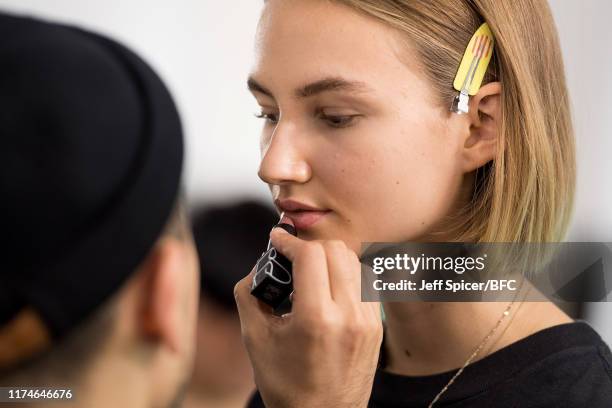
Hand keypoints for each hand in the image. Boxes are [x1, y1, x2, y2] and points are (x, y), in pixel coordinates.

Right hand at [234, 226, 382, 407]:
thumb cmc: (285, 383)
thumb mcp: (254, 338)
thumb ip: (250, 291)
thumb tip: (263, 261)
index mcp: (317, 319)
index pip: (310, 255)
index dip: (289, 241)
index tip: (276, 239)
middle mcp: (349, 316)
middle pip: (336, 250)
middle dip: (309, 247)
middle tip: (291, 257)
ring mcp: (369, 321)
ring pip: (354, 261)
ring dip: (329, 257)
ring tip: (310, 272)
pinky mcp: (377, 326)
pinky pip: (365, 281)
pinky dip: (346, 274)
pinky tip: (329, 287)